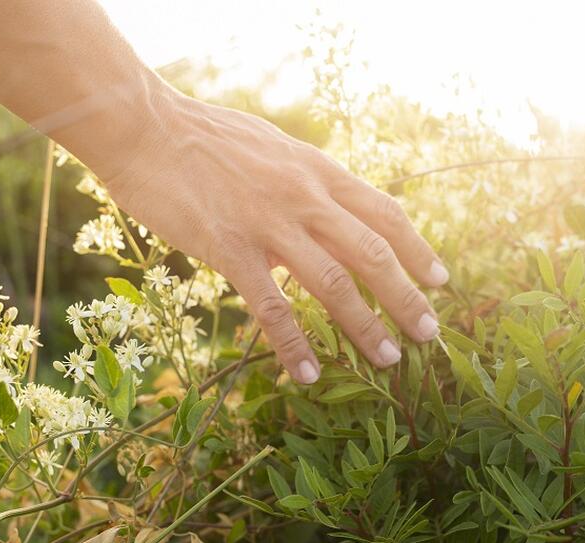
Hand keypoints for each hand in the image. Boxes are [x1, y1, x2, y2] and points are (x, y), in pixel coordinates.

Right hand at [100, 91, 448, 383]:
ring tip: (387, 359)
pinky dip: (294, 345)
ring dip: (364, 325)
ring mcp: (269, 223)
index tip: (440, 280)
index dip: (416, 249)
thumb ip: (302, 181)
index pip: (383, 213)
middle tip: (429, 334)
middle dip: (406, 296)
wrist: (144, 127)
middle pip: (372, 252)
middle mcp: (303, 196)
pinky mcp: (230, 248)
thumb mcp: (271, 148)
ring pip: (333, 282)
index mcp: (315, 170)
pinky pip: (272, 307)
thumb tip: (324, 209)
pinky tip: (307, 373)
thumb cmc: (201, 137)